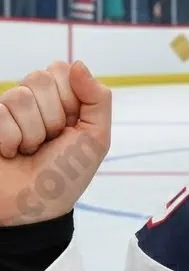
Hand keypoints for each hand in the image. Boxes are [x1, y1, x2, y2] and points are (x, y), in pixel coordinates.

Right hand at [0, 62, 111, 226]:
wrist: (32, 207)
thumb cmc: (65, 175)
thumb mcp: (95, 138)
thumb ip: (97, 98)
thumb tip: (78, 63)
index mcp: (63, 100)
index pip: (61, 70)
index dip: (69, 100)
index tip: (70, 127)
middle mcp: (33, 101)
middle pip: (39, 78)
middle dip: (50, 117)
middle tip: (48, 142)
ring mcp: (6, 111)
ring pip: (18, 96)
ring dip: (29, 132)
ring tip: (29, 150)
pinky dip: (9, 140)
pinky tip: (9, 153)